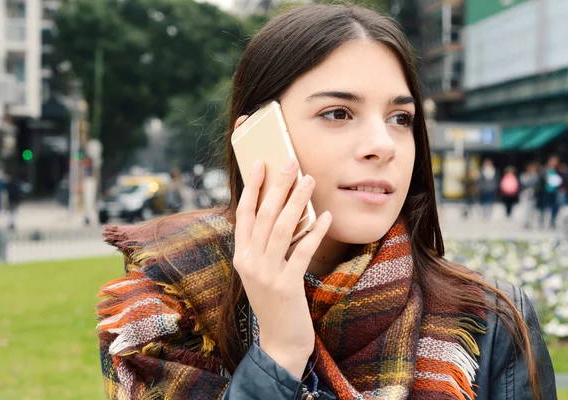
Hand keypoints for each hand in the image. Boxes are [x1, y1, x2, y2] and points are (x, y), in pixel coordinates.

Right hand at [233, 159, 331, 377]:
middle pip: (263, 215)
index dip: (252, 187)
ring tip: (309, 180)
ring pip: (281, 229)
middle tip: (290, 162)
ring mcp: (266, 275)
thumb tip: (284, 210)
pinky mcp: (286, 285)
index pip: (244, 214)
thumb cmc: (274, 302)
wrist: (279, 342)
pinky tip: (326, 217)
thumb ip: (265, 245)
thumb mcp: (262, 272)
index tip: (261, 163)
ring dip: (296, 202)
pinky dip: (314, 232)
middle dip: (277, 186)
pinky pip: (302, 251)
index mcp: (241, 256)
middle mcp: (249, 262)